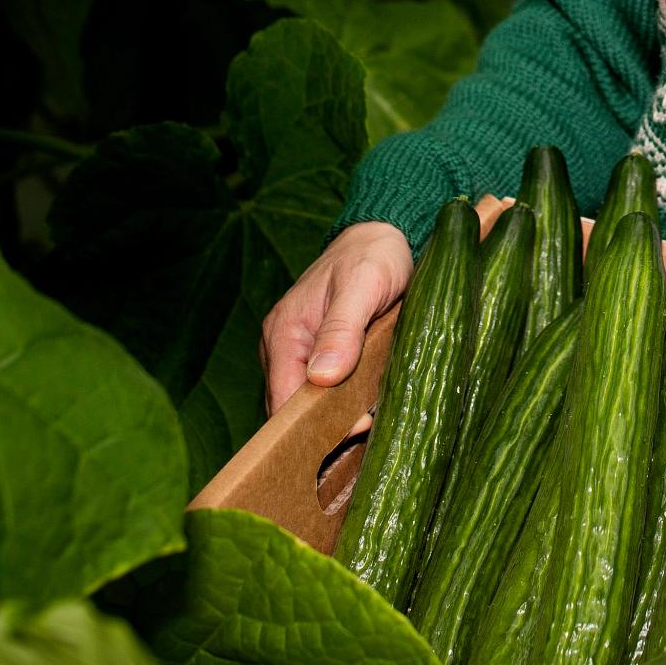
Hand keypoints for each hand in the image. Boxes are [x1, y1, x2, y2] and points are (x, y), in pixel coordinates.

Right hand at [261, 222, 414, 413]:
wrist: (383, 236)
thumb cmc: (373, 256)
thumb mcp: (363, 286)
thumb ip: (342, 329)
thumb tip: (322, 377)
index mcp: (284, 333)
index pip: (283, 399)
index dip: (312, 423)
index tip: (356, 428)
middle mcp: (283, 347)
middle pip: (293, 408)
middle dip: (326, 426)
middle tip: (370, 429)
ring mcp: (300, 352)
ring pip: (309, 403)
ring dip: (337, 416)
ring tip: (372, 420)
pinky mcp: (319, 355)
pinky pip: (323, 391)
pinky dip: (344, 402)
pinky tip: (368, 406)